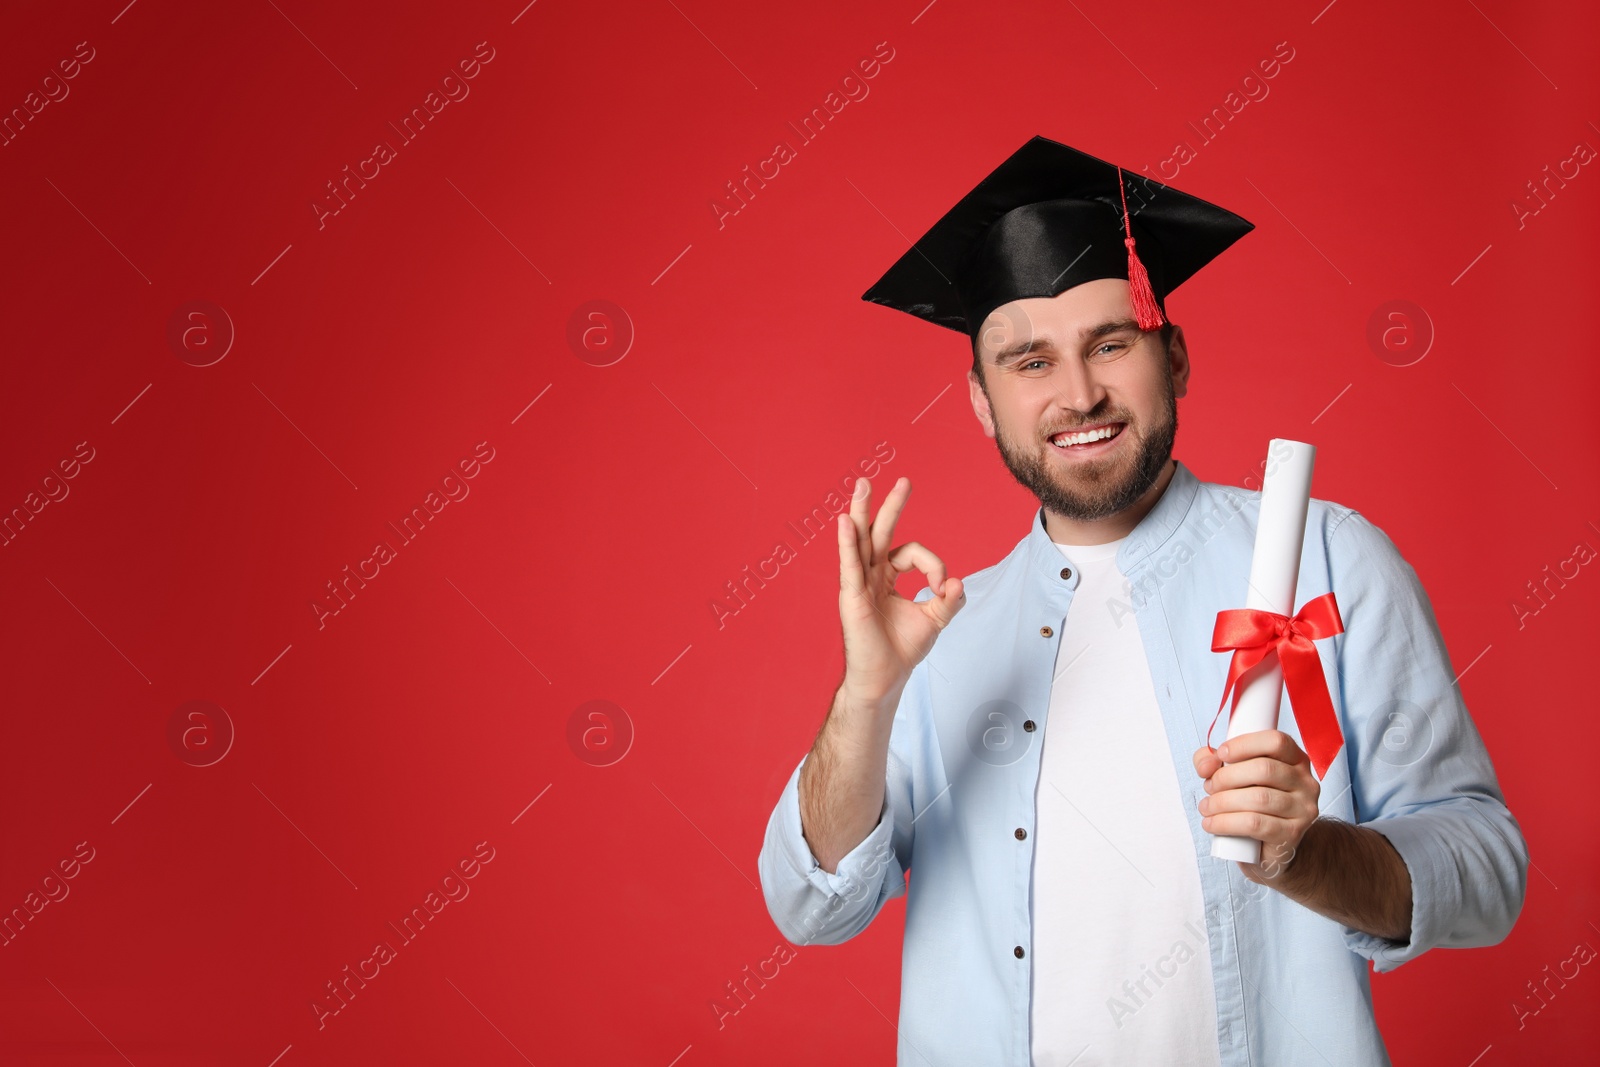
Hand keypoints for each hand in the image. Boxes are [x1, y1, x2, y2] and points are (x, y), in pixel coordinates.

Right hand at [836, 477, 965, 703]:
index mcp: (887, 578)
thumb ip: (949, 600)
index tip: (942, 586)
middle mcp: (871, 576)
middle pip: (879, 533)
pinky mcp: (851, 597)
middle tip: (903, 481)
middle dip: (890, 506)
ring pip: (860, 541)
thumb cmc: (902, 650)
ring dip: (861, 510)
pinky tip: (844, 522)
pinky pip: (850, 565)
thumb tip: (959, 582)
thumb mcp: (934, 620)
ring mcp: (859, 584)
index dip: (933, 565)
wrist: (885, 678)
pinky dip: (847, 543)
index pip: (911, 554)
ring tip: (862, 484)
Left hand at [1192, 729, 1319, 882]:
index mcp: (1294, 759)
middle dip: (1227, 777)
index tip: (1221, 754)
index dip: (1244, 744)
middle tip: (1209, 786)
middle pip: (1264, 769)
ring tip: (1207, 807)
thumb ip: (1213, 761)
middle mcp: (1305, 782)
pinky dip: (1226, 822)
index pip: (1276, 741)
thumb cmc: (1253, 804)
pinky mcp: (1292, 833)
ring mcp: (1303, 809)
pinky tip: (1212, 823)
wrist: (1272, 846)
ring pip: (1259, 798)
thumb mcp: (1233, 776)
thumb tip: (1206, 764)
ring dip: (1222, 801)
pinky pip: (1255, 824)